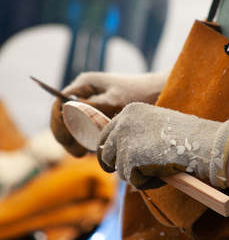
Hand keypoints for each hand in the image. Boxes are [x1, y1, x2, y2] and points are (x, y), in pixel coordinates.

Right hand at [50, 71, 167, 156]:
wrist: (158, 91)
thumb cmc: (139, 92)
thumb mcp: (114, 100)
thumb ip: (90, 107)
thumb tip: (66, 112)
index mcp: (84, 85)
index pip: (59, 106)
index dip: (59, 125)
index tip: (69, 142)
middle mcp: (84, 94)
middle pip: (65, 118)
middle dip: (69, 136)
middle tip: (80, 153)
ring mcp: (91, 103)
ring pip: (75, 125)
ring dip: (79, 139)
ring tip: (89, 152)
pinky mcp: (100, 113)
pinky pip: (88, 128)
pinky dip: (90, 138)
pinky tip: (98, 147)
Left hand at [97, 103, 228, 188]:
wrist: (202, 141)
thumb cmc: (185, 135)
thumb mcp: (156, 125)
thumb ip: (137, 132)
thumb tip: (121, 150)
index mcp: (131, 110)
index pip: (108, 132)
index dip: (110, 149)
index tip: (112, 161)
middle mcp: (123, 122)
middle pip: (106, 150)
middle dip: (115, 164)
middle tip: (128, 171)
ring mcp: (126, 139)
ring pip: (119, 168)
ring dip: (135, 173)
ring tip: (156, 168)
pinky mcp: (130, 157)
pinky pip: (131, 178)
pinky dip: (144, 181)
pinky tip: (160, 172)